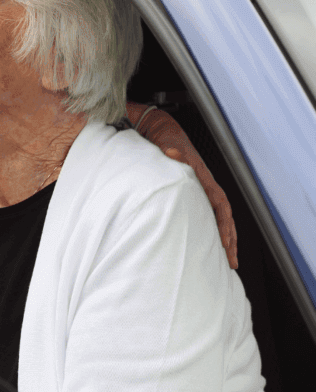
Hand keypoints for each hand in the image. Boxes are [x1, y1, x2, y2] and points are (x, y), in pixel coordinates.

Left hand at [130, 104, 237, 268]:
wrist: (160, 130)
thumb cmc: (163, 138)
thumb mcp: (166, 143)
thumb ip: (170, 150)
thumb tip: (174, 153)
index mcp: (201, 176)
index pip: (220, 203)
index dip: (224, 223)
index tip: (226, 241)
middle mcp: (204, 184)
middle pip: (224, 215)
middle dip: (229, 238)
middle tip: (232, 261)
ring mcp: (199, 188)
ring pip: (217, 217)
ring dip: (224, 237)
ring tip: (227, 259)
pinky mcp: (191, 191)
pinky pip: (206, 213)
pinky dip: (211, 229)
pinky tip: (210, 243)